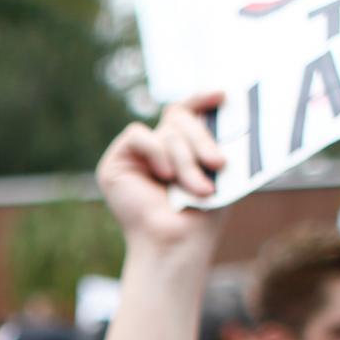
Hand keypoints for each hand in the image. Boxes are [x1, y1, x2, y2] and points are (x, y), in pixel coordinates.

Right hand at [97, 93, 227, 254]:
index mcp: (182, 149)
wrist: (177, 244)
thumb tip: (219, 106)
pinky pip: (138, 135)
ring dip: (186, 160)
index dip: (201, 99)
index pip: (187, 112)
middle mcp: (158, 149)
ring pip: (166, 130)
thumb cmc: (201, 217)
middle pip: (180, 118)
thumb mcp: (216, 171)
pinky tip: (164, 177)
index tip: (223, 96)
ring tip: (198, 189)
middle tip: (218, 164)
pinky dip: (156, 152)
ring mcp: (137, 156)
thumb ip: (212, 140)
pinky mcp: (116, 163)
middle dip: (202, 140)